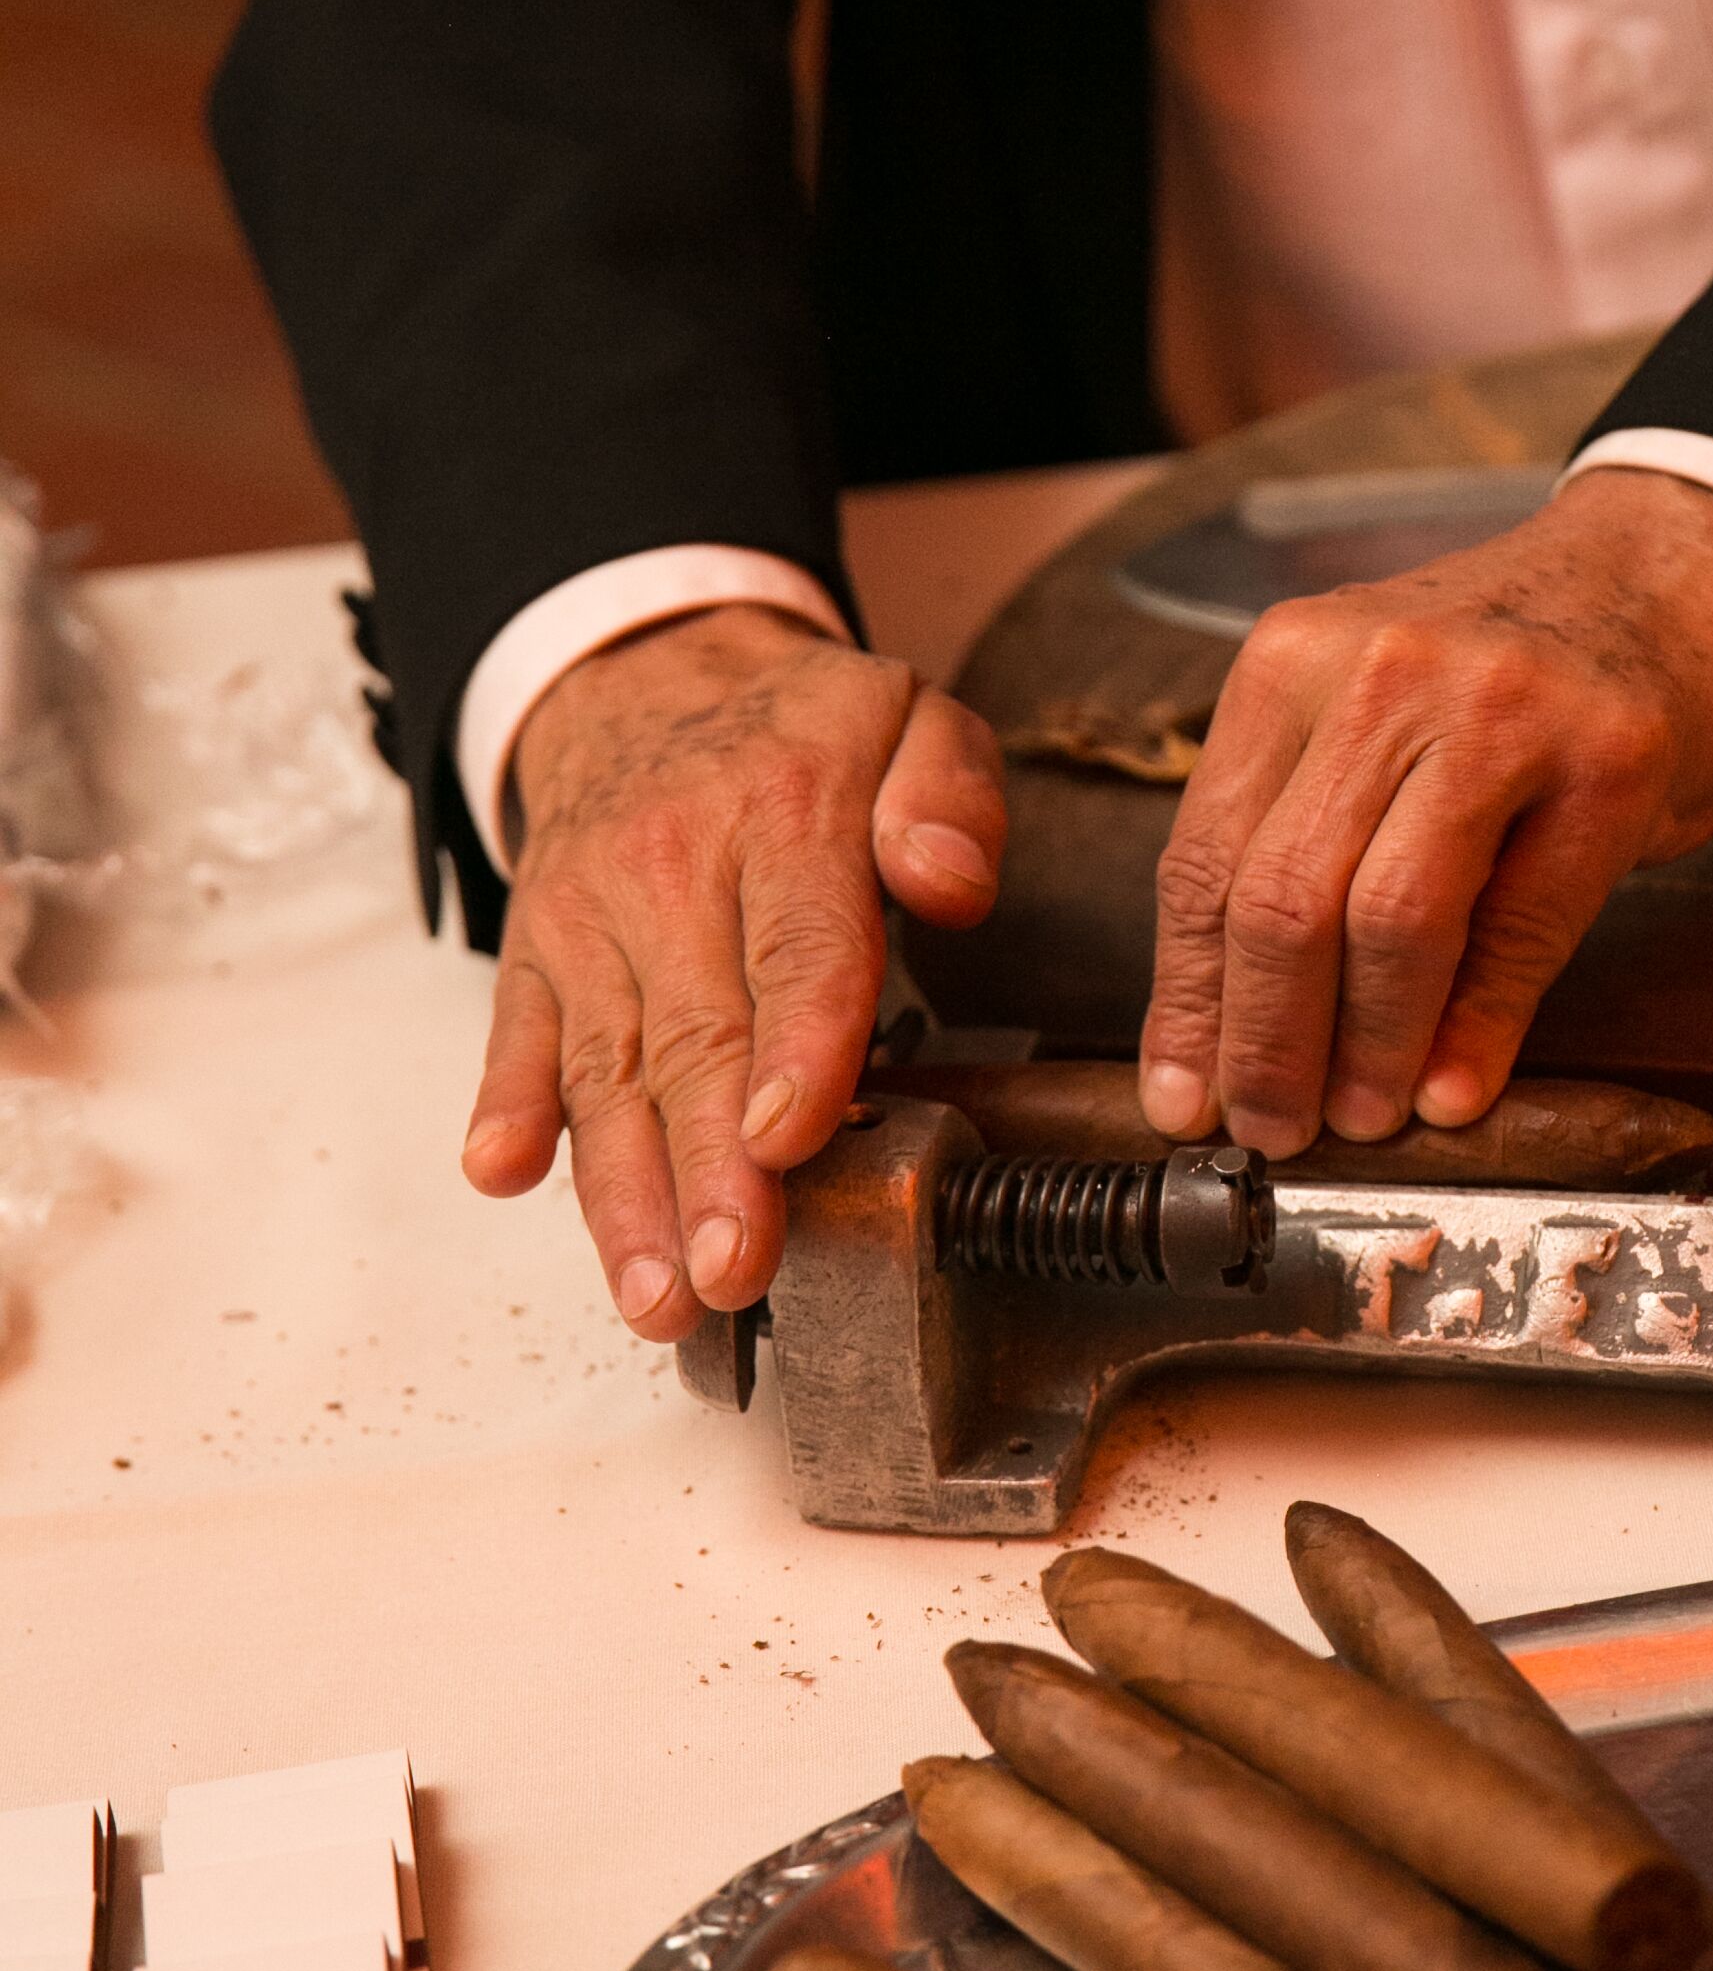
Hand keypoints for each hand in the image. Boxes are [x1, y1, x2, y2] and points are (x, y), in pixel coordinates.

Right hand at [460, 606, 1005, 1338]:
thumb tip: (950, 883)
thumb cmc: (800, 732)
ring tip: (655, 1292)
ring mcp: (592, 919)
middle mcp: (672, 868)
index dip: (797, 1045)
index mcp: (786, 813)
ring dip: (625, 1188)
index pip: (799, 945)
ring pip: (608, 1068)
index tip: (789, 1136)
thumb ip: (949, 794)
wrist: (644, 678)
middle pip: (698, 1036)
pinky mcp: (535, 954)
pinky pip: (518, 1036)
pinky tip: (505, 1175)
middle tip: (731, 1269)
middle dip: (711, 1168)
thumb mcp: (908, 717)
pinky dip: (508, 1107)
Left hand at [1137, 468, 1712, 1155]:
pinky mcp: (1608, 759)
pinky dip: (1478, 1029)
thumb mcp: (1373, 716)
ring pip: (1388, 920)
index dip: (1189, 1002)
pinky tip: (1454, 1090)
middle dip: (1267, 1044)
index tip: (1183, 1097)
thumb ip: (1305, 838)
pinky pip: (1519, 930)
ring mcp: (1500, 710)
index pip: (1202, 859)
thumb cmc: (1511, 671)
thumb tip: (1238, 1033)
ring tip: (1362, 1117)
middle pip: (1282, 897)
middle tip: (1271, 1128)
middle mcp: (1383, 671)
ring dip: (1368, 1049)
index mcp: (1293, 660)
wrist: (1675, 565)